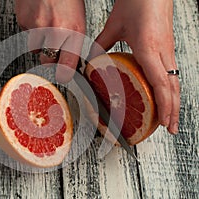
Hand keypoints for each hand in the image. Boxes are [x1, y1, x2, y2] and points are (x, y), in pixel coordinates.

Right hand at [15, 0, 85, 82]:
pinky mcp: (23, 20)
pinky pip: (26, 33)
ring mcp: (37, 26)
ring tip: (46, 24)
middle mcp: (55, 31)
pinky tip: (38, 15)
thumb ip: (73, 42)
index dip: (64, 74)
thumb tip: (67, 62)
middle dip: (50, 58)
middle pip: (47, 61)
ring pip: (35, 48)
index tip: (63, 77)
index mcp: (73, 31)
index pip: (67, 64)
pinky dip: (31, 28)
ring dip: (40, 41)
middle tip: (53, 45)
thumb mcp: (78, 20)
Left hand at [92, 0, 179, 133]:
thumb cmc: (137, 3)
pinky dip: (171, 88)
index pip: (160, 84)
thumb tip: (91, 60)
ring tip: (170, 118)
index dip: (164, 106)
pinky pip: (172, 72)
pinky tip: (165, 95)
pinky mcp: (168, 47)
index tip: (163, 123)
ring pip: (175, 81)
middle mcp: (163, 53)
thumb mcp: (114, 27)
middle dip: (173, 111)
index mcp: (149, 50)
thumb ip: (101, 45)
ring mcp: (168, 50)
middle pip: (173, 88)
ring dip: (174, 102)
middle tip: (170, 129)